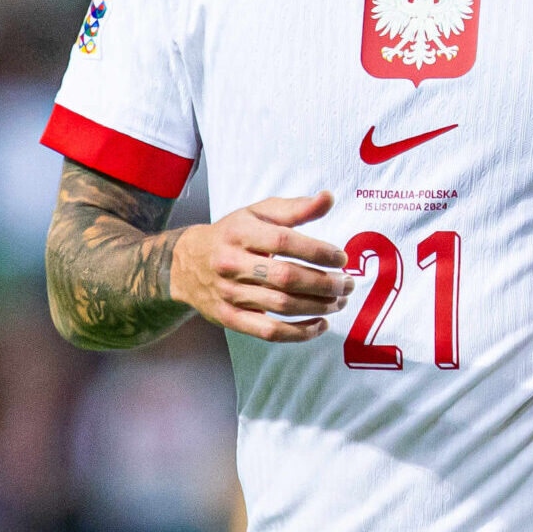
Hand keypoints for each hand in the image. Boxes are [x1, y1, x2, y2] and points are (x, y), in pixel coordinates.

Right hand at [169, 192, 351, 342]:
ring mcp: (229, 294)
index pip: (283, 241)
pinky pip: (269, 332)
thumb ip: (294, 208)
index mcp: (240, 233)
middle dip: (324, 283)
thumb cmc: (231, 235)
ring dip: (318, 306)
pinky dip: (299, 333)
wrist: (184, 264)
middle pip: (286, 277)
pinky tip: (320, 324)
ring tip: (340, 301)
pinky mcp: (229, 318)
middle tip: (348, 283)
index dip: (317, 251)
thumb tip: (329, 198)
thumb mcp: (256, 213)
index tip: (341, 258)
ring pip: (281, 306)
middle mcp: (232, 263)